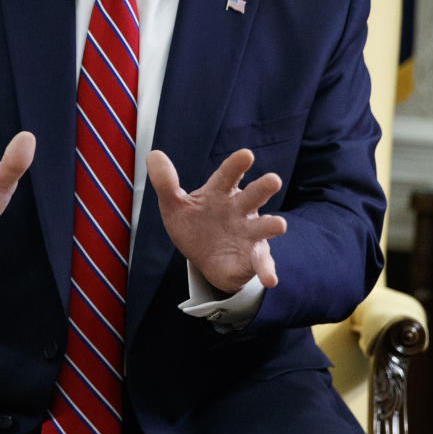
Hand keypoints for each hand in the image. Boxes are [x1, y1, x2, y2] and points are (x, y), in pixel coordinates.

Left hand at [146, 148, 286, 294]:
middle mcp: (240, 209)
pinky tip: (270, 279)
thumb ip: (165, 182)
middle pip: (254, 195)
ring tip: (279, 225)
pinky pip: (262, 263)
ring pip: (263, 226)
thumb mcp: (174, 205)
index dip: (237, 165)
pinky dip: (267, 271)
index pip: (228, 175)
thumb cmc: (194, 224)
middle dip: (264, 187)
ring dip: (272, 225)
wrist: (204, 259)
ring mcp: (250, 233)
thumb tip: (153, 154)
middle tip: (273, 180)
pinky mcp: (253, 258)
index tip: (246, 155)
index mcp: (221, 192)